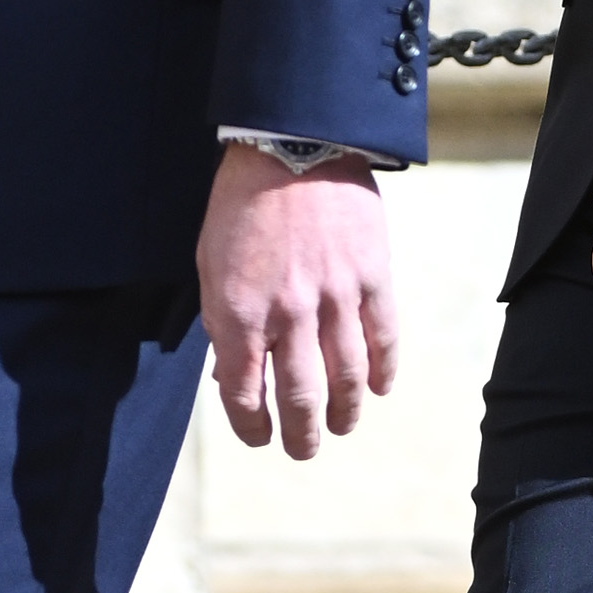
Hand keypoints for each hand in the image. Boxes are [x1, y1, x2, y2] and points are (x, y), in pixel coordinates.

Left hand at [199, 146, 399, 457]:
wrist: (292, 143)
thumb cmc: (241, 204)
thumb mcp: (209, 263)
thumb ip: (221, 320)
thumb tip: (234, 372)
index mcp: (238, 311)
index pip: (244, 393)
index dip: (250, 425)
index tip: (258, 435)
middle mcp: (287, 313)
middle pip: (300, 398)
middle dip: (301, 435)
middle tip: (302, 449)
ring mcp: (335, 297)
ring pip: (346, 377)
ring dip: (344, 413)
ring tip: (340, 428)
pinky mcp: (373, 277)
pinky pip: (383, 337)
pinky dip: (383, 370)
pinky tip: (378, 389)